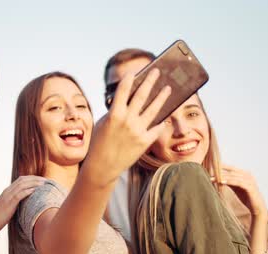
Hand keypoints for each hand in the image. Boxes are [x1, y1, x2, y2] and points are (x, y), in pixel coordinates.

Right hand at [0, 175, 45, 230]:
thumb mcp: (7, 208)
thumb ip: (15, 203)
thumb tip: (25, 205)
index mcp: (7, 191)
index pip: (21, 180)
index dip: (32, 178)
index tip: (41, 180)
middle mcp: (7, 191)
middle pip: (23, 180)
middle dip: (35, 179)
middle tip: (46, 180)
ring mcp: (7, 196)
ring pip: (22, 185)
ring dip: (34, 183)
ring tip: (43, 184)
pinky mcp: (8, 203)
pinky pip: (19, 194)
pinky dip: (27, 191)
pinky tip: (35, 190)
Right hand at [83, 69, 170, 186]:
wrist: (102, 166)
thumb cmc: (99, 143)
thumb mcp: (103, 123)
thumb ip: (114, 111)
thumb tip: (127, 101)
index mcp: (114, 114)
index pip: (123, 91)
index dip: (129, 79)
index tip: (134, 72)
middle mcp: (127, 120)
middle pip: (142, 96)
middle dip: (150, 81)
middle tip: (156, 72)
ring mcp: (137, 131)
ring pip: (154, 110)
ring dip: (162, 97)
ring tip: (168, 88)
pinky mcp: (144, 142)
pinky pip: (156, 128)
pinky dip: (160, 122)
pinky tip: (165, 116)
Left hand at [215, 164, 267, 217]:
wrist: (257, 208)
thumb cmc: (247, 197)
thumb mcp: (236, 188)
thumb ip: (229, 181)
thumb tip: (218, 177)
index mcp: (244, 173)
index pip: (231, 168)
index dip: (221, 167)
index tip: (210, 167)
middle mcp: (248, 175)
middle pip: (231, 171)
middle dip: (220, 171)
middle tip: (209, 172)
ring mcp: (250, 180)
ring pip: (233, 176)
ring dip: (222, 176)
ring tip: (212, 177)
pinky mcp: (250, 186)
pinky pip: (238, 182)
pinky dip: (229, 181)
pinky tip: (222, 181)